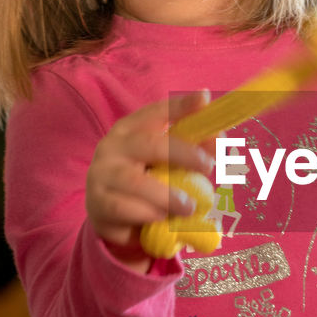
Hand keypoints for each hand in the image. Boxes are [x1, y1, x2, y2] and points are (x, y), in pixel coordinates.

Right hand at [86, 91, 213, 267]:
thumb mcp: (167, 163)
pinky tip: (161, 218)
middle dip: (183, 154)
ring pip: (135, 182)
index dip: (181, 106)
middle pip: (149, 144)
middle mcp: (113, 146)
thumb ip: (193, 149)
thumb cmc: (144, 179)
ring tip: (188, 207)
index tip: (204, 98)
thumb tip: (219, 138)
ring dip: (167, 195)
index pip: (156, 112)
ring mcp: (101, 175)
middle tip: (208, 166)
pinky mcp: (97, 204)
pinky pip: (124, 209)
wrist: (108, 214)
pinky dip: (148, 214)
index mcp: (131, 129)